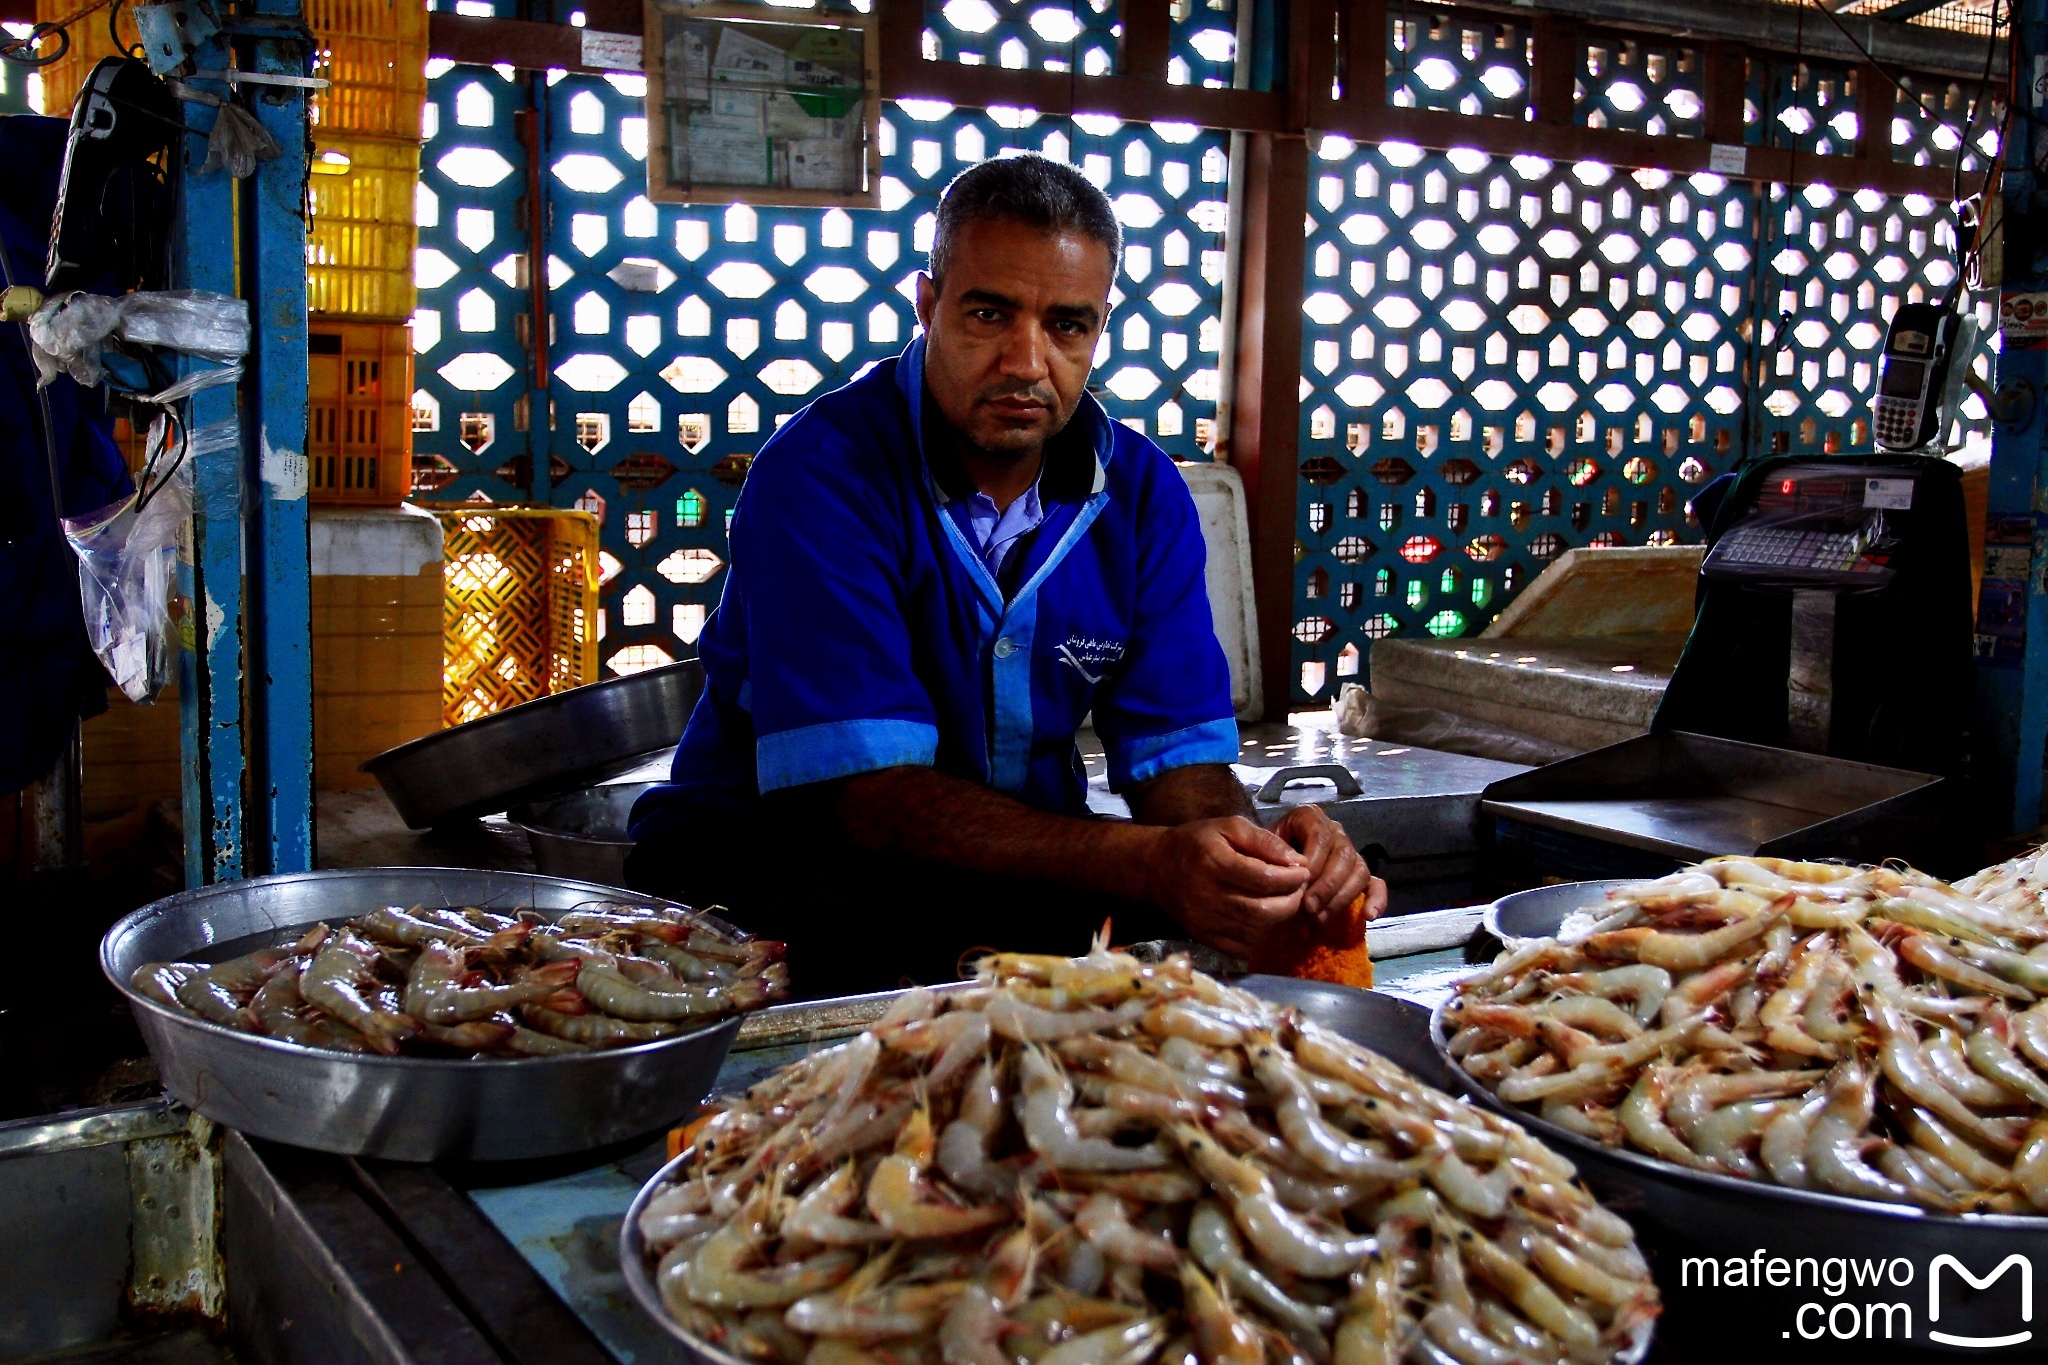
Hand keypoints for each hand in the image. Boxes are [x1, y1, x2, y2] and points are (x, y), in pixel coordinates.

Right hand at [1143, 817, 1311, 959]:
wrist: (1157, 867)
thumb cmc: (1197, 842)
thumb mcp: (1229, 827)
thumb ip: (1264, 840)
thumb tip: (1296, 861)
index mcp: (1213, 862)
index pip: (1264, 878)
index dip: (1291, 877)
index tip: (1303, 871)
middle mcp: (1206, 895)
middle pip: (1262, 911)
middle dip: (1291, 901)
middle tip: (1299, 889)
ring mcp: (1203, 921)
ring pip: (1256, 932)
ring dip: (1279, 919)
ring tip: (1285, 901)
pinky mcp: (1204, 938)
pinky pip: (1243, 947)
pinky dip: (1261, 936)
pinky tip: (1265, 918)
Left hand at [1270, 806, 1382, 924]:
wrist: (1263, 878)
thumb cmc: (1259, 861)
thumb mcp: (1256, 850)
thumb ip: (1270, 852)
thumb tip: (1292, 866)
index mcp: (1309, 818)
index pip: (1320, 835)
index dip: (1313, 861)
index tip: (1298, 885)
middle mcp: (1333, 832)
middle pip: (1344, 854)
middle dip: (1326, 885)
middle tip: (1308, 909)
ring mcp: (1349, 853)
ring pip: (1359, 871)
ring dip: (1340, 898)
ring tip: (1319, 919)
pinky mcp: (1359, 876)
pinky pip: (1376, 884)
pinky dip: (1377, 899)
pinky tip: (1369, 915)